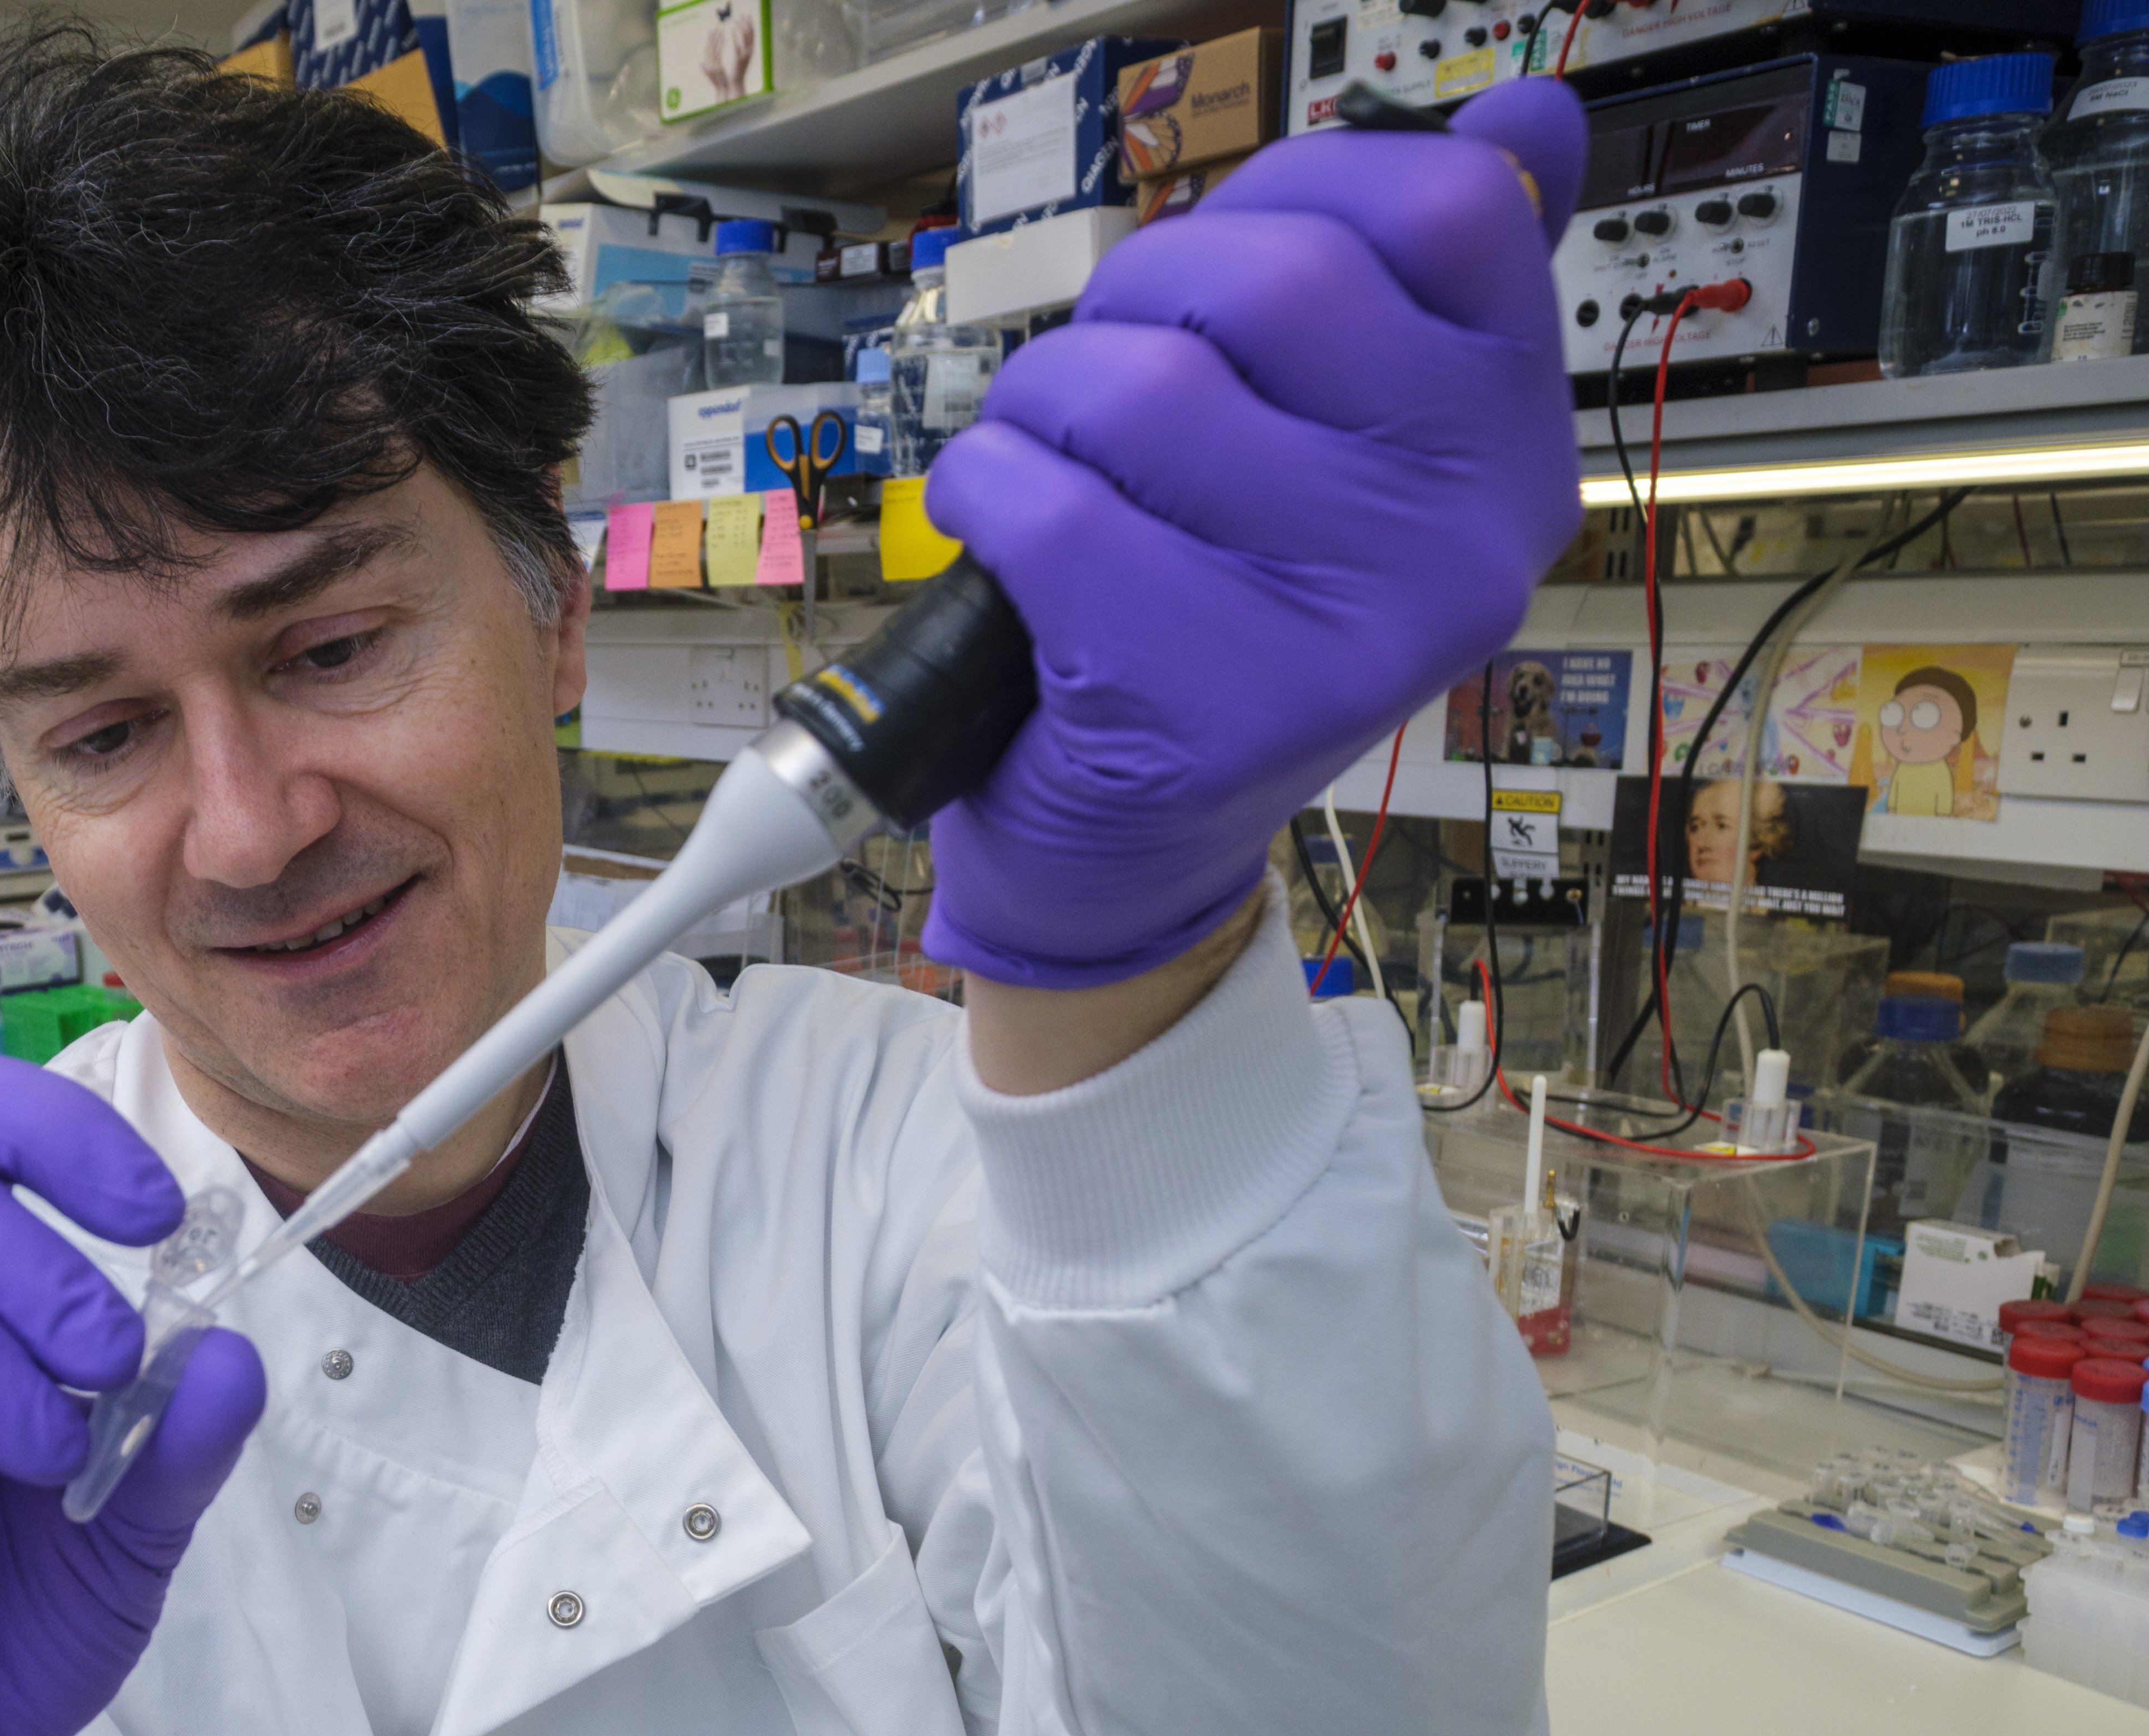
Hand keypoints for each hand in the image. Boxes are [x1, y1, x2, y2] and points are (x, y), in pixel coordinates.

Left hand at [918, 78, 1584, 987]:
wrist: (1131, 845)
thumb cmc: (1212, 602)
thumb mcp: (1338, 442)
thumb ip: (1419, 280)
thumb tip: (1527, 112)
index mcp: (1510, 451)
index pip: (1449, 207)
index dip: (1296, 195)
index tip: (1232, 273)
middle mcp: (1462, 542)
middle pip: (1279, 279)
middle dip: (1141, 301)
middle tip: (1108, 392)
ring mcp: (1348, 633)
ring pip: (1143, 387)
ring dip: (1046, 404)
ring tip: (1056, 473)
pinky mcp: (1212, 704)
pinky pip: (1048, 505)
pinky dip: (987, 493)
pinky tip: (1006, 535)